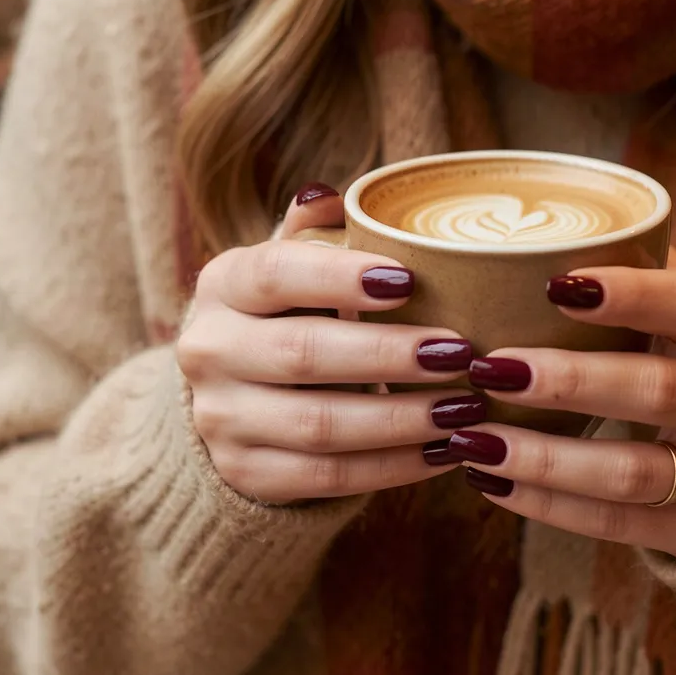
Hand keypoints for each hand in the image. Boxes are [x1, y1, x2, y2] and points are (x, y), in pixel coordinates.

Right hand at [178, 185, 482, 505]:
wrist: (234, 401)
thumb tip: (331, 196)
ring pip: (320, 426)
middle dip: (389, 355)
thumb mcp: (292, 270)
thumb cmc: (288, 316)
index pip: (276, 274)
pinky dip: (394, 467)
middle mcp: (209, 350)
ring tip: (466, 408)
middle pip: (303, 354)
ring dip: (403, 419)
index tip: (409, 281)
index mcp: (223, 284)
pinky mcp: (246, 474)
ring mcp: (220, 420)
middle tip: (461, 352)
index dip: (340, 277)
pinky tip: (446, 451)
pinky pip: (328, 478)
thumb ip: (313, 234)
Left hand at [452, 251, 675, 560]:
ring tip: (470, 436)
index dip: (630, 294)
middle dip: (566, 380)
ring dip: (541, 456)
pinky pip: (616, 522)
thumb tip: (556, 217)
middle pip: (657, 391)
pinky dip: (548, 504)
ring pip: (629, 471)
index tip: (555, 283)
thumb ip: (654, 273)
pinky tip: (491, 480)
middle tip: (488, 367)